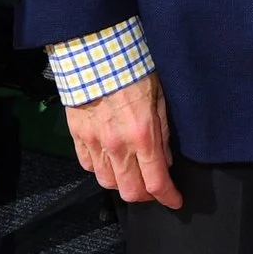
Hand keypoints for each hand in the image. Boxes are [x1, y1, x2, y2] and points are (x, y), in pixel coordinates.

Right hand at [66, 72, 181, 208]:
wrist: (96, 53)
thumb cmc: (132, 69)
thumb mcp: (160, 99)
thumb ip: (163, 133)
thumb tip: (166, 159)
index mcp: (142, 135)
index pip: (156, 182)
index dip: (168, 197)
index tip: (175, 200)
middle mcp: (118, 145)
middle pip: (131, 191)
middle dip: (147, 196)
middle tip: (154, 189)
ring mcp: (95, 142)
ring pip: (108, 183)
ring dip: (122, 184)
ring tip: (131, 173)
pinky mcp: (78, 136)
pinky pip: (88, 166)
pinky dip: (101, 169)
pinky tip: (110, 160)